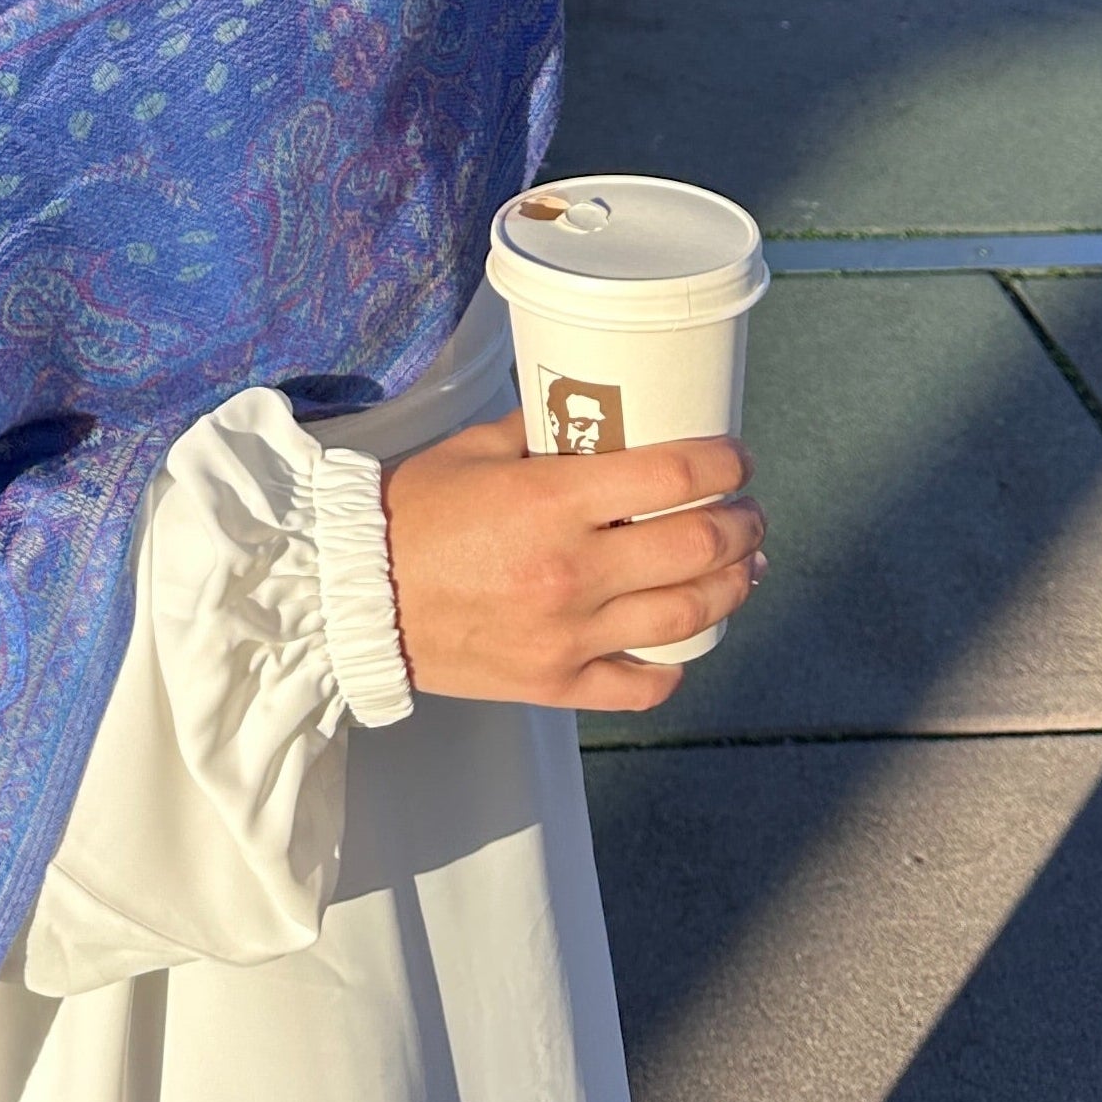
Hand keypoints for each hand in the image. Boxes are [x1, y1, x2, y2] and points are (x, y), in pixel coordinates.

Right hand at [379, 414, 764, 712]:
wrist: (352, 597)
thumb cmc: (409, 514)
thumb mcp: (474, 449)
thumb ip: (541, 432)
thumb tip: (593, 415)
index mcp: (551, 501)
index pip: (671, 477)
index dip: (722, 462)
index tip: (738, 458)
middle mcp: (571, 571)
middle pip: (696, 547)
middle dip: (740, 524)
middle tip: (748, 512)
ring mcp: (568, 636)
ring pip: (687, 616)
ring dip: (730, 587)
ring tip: (742, 568)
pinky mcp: (555, 684)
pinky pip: (642, 685)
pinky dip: (675, 666)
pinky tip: (682, 641)